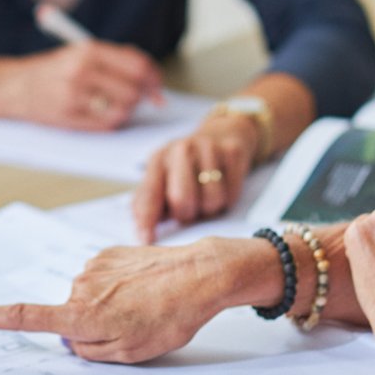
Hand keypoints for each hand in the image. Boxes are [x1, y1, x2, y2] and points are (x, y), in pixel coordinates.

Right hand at [0, 42, 162, 129]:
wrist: (12, 86)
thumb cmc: (51, 70)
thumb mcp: (80, 52)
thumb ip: (114, 59)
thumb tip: (149, 75)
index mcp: (88, 50)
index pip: (137, 65)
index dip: (153, 78)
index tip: (156, 86)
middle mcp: (82, 70)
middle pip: (134, 90)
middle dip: (140, 96)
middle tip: (134, 97)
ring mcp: (75, 95)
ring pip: (124, 109)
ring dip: (125, 109)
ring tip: (112, 103)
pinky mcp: (70, 116)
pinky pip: (108, 124)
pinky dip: (112, 120)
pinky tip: (101, 113)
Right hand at [0, 236, 273, 362]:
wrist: (201, 275)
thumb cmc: (171, 317)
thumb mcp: (131, 353)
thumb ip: (91, 352)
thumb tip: (72, 341)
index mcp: (83, 316)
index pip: (24, 318)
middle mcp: (81, 288)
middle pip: (69, 319)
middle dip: (90, 330)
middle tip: (132, 331)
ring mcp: (94, 267)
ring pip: (87, 300)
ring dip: (108, 309)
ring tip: (145, 309)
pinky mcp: (108, 253)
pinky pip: (102, 281)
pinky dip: (118, 290)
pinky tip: (145, 291)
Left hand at [132, 114, 259, 241]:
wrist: (222, 134)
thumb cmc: (187, 166)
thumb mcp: (163, 177)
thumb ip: (148, 203)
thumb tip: (142, 233)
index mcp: (158, 159)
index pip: (149, 195)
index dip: (147, 221)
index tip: (147, 240)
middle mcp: (181, 150)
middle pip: (182, 200)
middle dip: (186, 215)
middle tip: (188, 211)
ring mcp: (208, 148)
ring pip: (211, 201)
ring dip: (209, 209)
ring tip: (205, 198)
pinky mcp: (233, 152)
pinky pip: (231, 194)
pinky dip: (228, 200)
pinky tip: (222, 188)